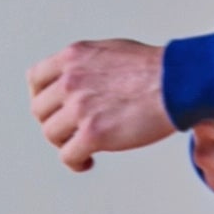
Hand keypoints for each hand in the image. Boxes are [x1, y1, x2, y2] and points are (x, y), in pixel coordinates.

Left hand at [28, 39, 173, 170]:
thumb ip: (88, 65)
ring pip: (51, 134)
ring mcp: (80, 107)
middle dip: (55, 122)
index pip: (36, 78)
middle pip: (40, 110)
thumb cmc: (156, 69)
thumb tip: (81, 79)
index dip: (42, 97)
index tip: (53, 109)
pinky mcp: (93, 133)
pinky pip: (68, 156)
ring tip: (83, 148)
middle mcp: (70, 80)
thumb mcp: (111, 51)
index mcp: (73, 58)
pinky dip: (76, 162)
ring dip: (65, 144)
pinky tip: (88, 162)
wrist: (178, 83)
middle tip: (72, 132)